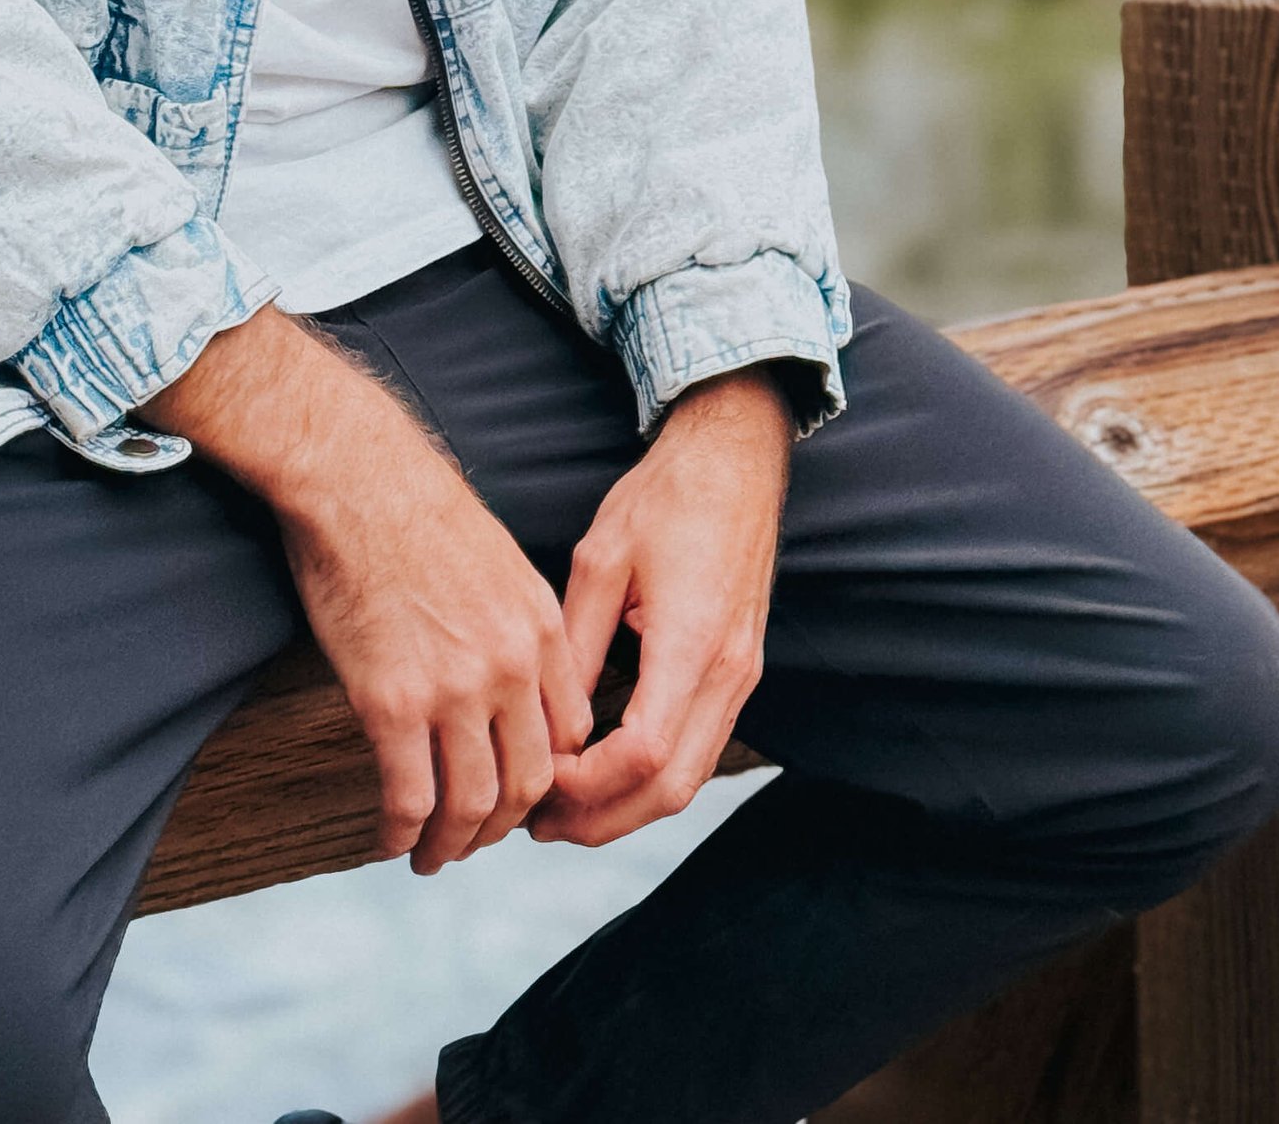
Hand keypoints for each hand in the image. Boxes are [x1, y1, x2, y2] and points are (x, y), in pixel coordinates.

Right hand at [138, 309, 589, 872]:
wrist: (358, 479)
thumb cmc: (416, 512)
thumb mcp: (499, 563)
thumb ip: (514, 625)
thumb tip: (507, 679)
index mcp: (542, 628)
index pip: (568, 735)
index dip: (545, 778)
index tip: (517, 794)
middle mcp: (511, 665)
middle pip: (528, 782)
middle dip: (503, 826)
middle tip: (475, 840)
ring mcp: (455, 688)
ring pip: (472, 804)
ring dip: (453, 845)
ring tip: (431, 856)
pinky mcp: (393, 703)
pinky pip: (409, 796)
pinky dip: (402, 833)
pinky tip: (389, 842)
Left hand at [531, 367, 794, 849]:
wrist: (735, 457)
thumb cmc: (665, 496)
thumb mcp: (601, 561)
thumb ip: (576, 647)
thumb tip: (545, 722)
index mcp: (692, 641)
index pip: (644, 753)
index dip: (586, 784)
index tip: (536, 779)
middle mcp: (727, 670)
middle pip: (672, 789)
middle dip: (602, 819)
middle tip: (538, 823)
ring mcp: (742, 674)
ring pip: (692, 778)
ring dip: (629, 807)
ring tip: (564, 808)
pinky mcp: (741, 669)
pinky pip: (702, 748)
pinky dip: (655, 777)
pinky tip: (607, 772)